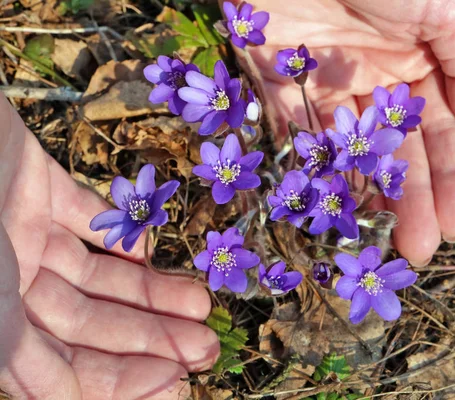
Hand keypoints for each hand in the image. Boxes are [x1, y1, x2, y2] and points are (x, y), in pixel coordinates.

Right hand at [0, 94, 218, 398]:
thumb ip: (5, 342)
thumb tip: (47, 391)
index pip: (55, 368)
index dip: (113, 383)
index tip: (174, 383)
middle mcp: (2, 278)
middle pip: (86, 323)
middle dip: (147, 340)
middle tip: (205, 349)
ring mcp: (18, 229)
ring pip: (97, 275)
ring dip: (150, 293)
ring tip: (203, 306)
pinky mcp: (35, 183)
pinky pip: (86, 217)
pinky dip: (119, 236)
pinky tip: (149, 256)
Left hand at [244, 0, 454, 264]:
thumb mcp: (449, 8)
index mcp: (423, 64)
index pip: (445, 133)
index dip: (454, 179)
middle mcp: (377, 82)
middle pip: (398, 154)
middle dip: (412, 201)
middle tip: (417, 249)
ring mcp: (327, 87)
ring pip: (349, 155)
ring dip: (364, 198)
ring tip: (376, 242)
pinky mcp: (277, 85)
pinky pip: (295, 136)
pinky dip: (309, 171)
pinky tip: (324, 210)